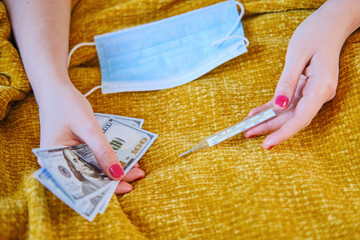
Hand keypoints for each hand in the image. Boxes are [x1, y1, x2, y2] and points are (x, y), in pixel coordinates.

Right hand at [37, 78, 144, 193]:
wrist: (55, 88)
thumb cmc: (66, 105)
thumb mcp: (88, 128)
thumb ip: (103, 152)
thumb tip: (118, 175)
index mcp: (53, 162)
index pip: (82, 183)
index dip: (106, 189)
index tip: (127, 187)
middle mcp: (58, 164)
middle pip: (88, 179)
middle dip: (113, 179)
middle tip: (137, 175)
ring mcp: (66, 158)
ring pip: (92, 170)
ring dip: (113, 170)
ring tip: (135, 168)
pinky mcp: (73, 151)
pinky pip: (92, 160)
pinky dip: (107, 160)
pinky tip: (125, 160)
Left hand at [244, 0, 359, 148]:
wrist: (330, 24)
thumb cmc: (316, 34)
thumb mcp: (297, 56)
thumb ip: (287, 82)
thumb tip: (279, 106)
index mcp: (321, 88)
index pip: (301, 118)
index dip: (283, 133)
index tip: (267, 144)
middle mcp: (319, 94)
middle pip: (292, 118)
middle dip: (269, 127)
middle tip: (247, 133)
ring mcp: (313, 92)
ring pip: (288, 113)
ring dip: (268, 120)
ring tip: (248, 126)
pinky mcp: (305, 88)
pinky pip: (287, 102)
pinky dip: (271, 108)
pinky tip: (256, 112)